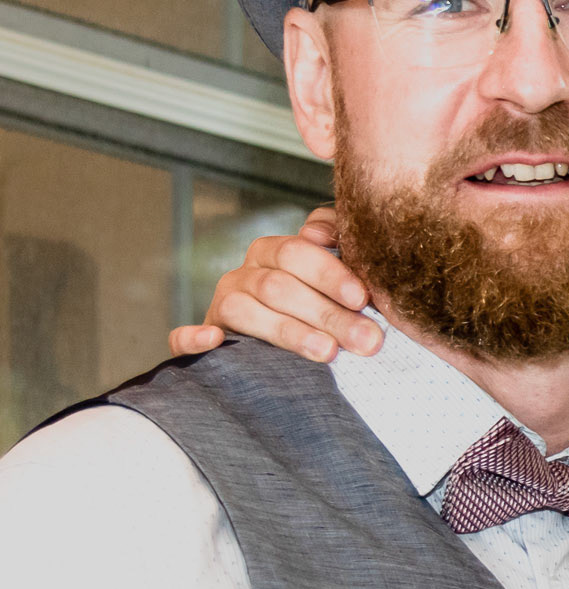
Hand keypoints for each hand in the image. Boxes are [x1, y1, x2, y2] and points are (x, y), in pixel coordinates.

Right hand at [168, 207, 382, 363]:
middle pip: (279, 287)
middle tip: (366, 339)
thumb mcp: (335, 274)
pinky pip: (181, 338)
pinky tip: (214, 340)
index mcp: (273, 253)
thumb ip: (337, 243)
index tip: (362, 299)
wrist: (280, 355)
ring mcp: (220, 306)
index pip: (296, 252)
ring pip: (245, 311)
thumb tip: (322, 234)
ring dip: (289, 332)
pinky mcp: (201, 340)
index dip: (329, 274)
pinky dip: (192, 338)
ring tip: (328, 352)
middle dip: (326, 313)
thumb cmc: (320, 307)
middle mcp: (243, 276)